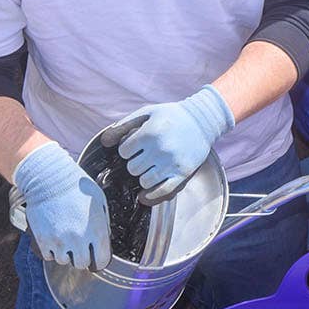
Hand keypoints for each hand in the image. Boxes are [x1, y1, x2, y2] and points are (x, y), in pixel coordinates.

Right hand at [9, 139, 111, 271]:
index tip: (95, 256)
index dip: (99, 259)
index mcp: (96, 230)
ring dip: (65, 254)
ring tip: (64, 239)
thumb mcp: (99, 201)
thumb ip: (104, 223)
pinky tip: (53, 239)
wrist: (49, 179)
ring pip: (64, 261)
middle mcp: (78, 239)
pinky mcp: (43, 240)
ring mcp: (60, 241)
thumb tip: (105, 238)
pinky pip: (49, 256)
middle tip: (78, 247)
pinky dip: (51, 251)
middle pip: (81, 263)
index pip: (101, 260)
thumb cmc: (76, 187)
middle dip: (81, 257)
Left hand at [117, 87, 232, 189]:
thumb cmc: (172, 116)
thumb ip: (123, 125)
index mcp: (150, 132)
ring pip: (144, 181)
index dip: (127, 149)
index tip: (135, 146)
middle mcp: (160, 149)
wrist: (203, 120)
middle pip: (132, 168)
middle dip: (135, 162)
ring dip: (144, 175)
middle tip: (144, 156)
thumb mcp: (147, 113)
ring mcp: (172, 163)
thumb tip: (104, 142)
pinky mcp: (182, 173)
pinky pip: (161, 192)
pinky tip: (146, 191)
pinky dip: (151, 195)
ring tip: (151, 167)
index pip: (124, 151)